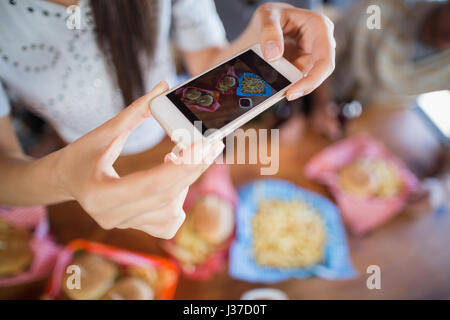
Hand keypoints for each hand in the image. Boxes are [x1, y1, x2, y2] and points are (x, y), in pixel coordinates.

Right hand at [54, 81, 223, 238]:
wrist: (66, 180)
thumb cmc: (81, 154)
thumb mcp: (105, 131)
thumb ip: (137, 111)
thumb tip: (164, 86)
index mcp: (99, 195)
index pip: (151, 184)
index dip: (182, 166)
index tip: (204, 145)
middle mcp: (112, 217)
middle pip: (167, 195)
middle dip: (194, 168)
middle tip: (214, 144)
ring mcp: (125, 226)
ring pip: (171, 209)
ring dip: (185, 180)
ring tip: (185, 155)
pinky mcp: (135, 227)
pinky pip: (169, 222)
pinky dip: (178, 199)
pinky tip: (174, 180)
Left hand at [252, 2, 335, 99]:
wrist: (266, 23)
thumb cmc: (271, 15)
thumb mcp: (266, 15)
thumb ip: (268, 32)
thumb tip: (273, 55)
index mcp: (319, 27)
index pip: (324, 59)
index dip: (312, 79)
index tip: (292, 91)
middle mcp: (320, 44)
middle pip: (319, 74)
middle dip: (302, 87)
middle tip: (285, 95)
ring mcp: (312, 57)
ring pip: (306, 79)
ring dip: (291, 86)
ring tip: (272, 90)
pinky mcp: (301, 67)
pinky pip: (295, 81)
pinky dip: (285, 85)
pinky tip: (273, 88)